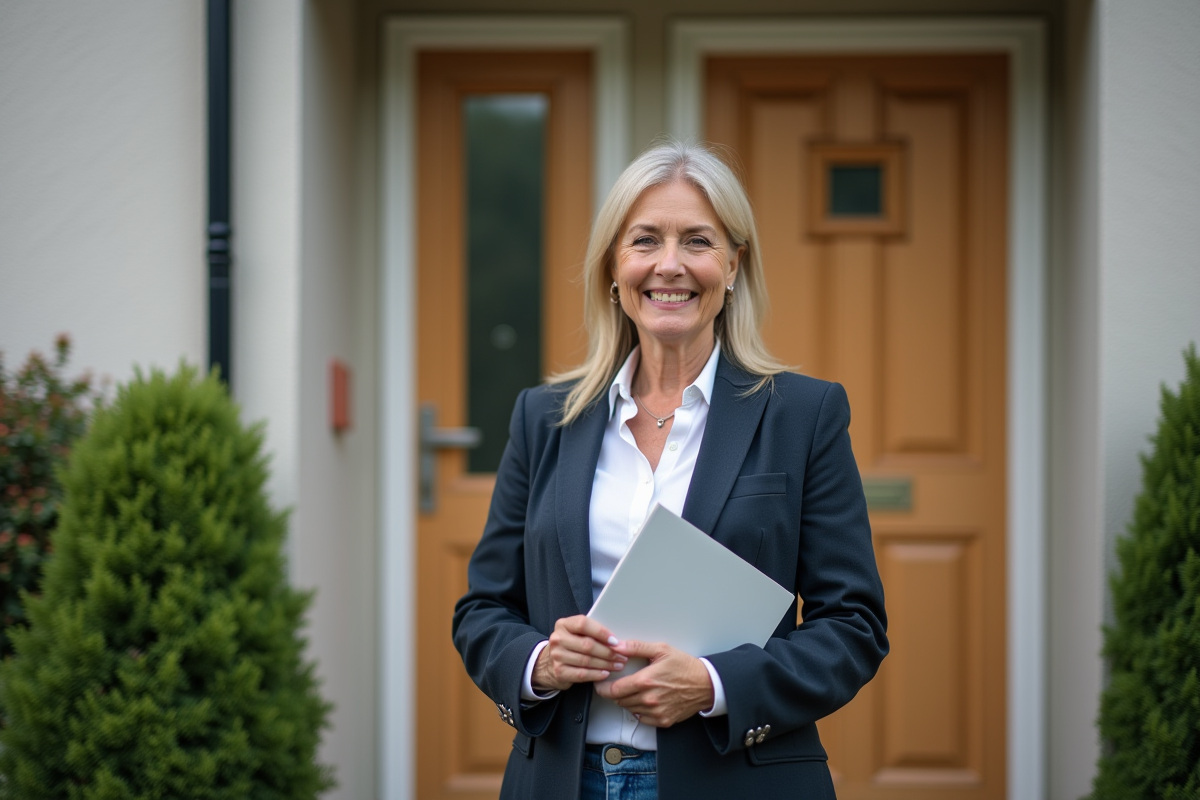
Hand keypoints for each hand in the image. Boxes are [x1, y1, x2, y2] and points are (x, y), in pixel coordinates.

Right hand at [532, 615, 628, 693]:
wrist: (549, 663)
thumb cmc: (570, 645)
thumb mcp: (575, 633)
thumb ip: (591, 632)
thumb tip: (616, 640)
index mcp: (564, 624)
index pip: (583, 624)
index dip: (601, 632)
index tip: (615, 641)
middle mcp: (558, 639)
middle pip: (587, 645)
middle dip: (608, 652)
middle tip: (622, 656)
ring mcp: (557, 656)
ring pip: (587, 660)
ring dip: (606, 664)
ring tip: (618, 665)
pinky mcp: (559, 672)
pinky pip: (582, 674)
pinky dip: (596, 674)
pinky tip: (606, 673)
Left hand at [594, 640, 713, 727]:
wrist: (706, 684)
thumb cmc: (684, 666)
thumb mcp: (661, 650)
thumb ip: (636, 647)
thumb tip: (616, 645)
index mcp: (645, 681)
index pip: (613, 690)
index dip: (603, 687)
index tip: (601, 683)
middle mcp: (649, 699)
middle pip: (619, 700)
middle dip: (617, 691)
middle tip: (623, 682)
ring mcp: (656, 712)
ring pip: (629, 709)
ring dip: (628, 700)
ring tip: (638, 688)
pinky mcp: (663, 721)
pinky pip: (642, 718)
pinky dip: (640, 710)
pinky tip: (647, 699)